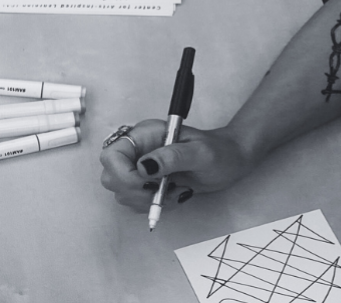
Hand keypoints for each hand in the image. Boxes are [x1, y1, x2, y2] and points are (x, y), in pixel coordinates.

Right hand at [99, 120, 261, 210]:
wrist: (230, 161)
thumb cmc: (219, 152)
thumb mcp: (200, 153)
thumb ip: (172, 157)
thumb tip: (143, 168)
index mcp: (143, 135)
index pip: (111, 155)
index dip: (122, 174)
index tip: (148, 183)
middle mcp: (136, 150)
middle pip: (110, 176)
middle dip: (135, 191)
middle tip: (162, 191)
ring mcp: (139, 167)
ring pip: (121, 192)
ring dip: (146, 201)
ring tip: (174, 192)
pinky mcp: (145, 183)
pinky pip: (134, 201)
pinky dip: (151, 205)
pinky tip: (172, 196)